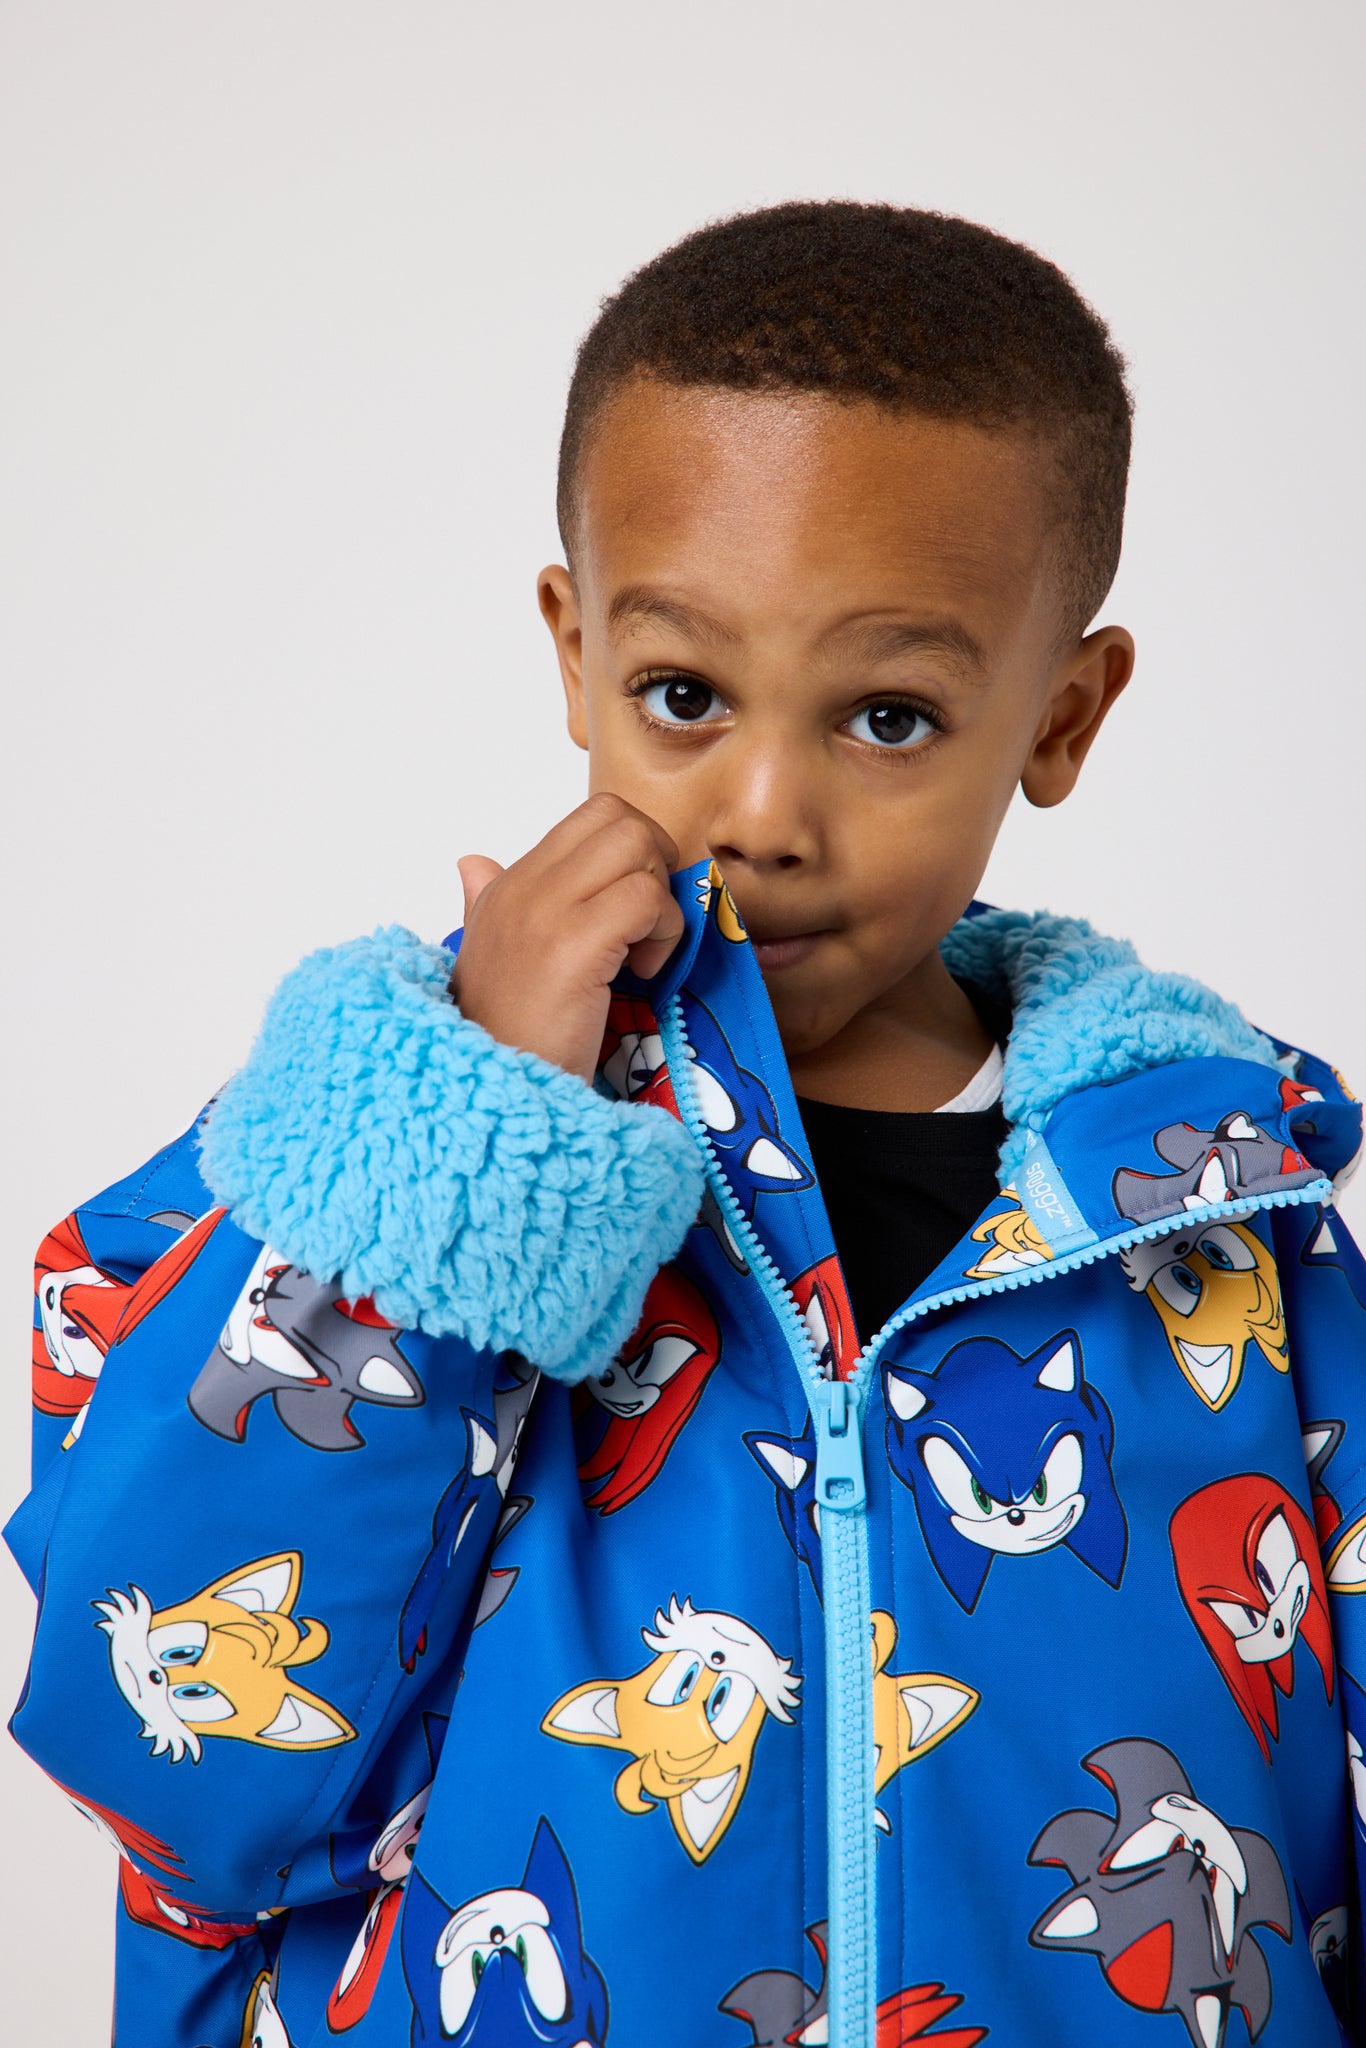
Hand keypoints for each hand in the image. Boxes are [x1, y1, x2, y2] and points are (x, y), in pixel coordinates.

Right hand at [452, 794, 684, 1081]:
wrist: (489, 1091)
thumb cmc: (506, 1034)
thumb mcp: (487, 954)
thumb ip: (483, 901)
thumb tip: (473, 862)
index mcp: (509, 883)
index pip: (592, 816)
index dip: (634, 852)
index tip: (633, 909)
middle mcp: (524, 886)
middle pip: (620, 817)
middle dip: (655, 864)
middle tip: (647, 924)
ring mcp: (546, 911)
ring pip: (637, 847)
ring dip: (661, 900)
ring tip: (644, 953)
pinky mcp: (573, 945)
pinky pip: (646, 898)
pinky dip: (663, 934)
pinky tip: (645, 974)